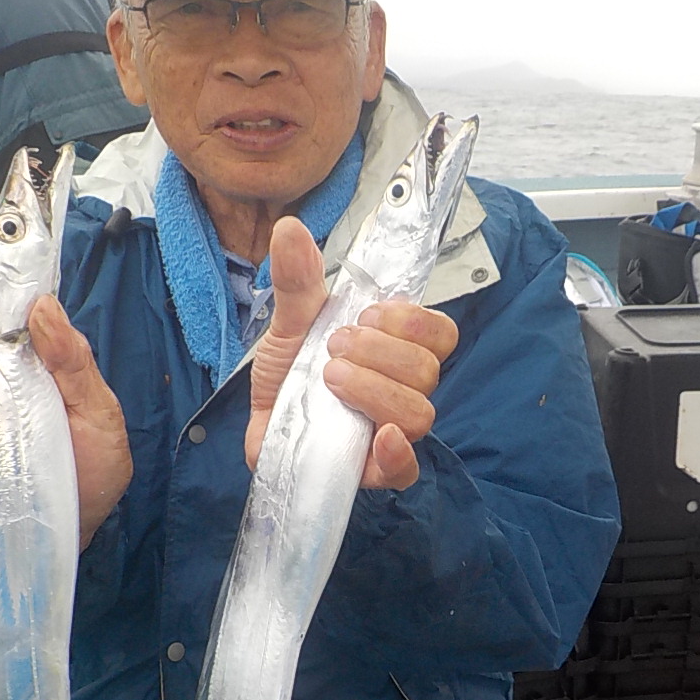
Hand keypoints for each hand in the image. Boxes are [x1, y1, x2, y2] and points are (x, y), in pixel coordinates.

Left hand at [247, 216, 458, 491]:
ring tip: (329, 378)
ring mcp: (391, 432)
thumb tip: (290, 229)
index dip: (411, 321)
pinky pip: (404, 470)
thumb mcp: (290, 323)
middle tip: (332, 347)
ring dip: (374, 388)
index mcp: (396, 351)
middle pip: (428, 370)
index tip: (366, 314)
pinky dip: (397, 454)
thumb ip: (297, 281)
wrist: (259, 424)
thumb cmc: (290, 375)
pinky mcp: (369, 470)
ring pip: (418, 412)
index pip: (440, 333)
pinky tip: (380, 437)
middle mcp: (403, 391)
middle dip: (378, 351)